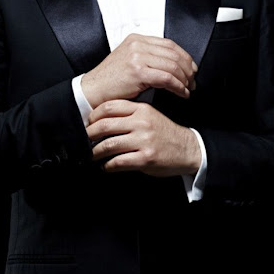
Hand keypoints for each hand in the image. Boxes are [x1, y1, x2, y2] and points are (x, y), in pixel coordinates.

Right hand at [81, 34, 196, 108]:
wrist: (92, 90)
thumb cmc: (110, 81)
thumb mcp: (129, 60)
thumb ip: (147, 57)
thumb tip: (172, 65)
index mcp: (136, 39)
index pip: (169, 44)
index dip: (185, 57)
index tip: (191, 68)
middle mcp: (137, 44)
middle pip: (174, 54)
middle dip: (188, 69)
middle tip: (193, 81)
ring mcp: (137, 57)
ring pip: (173, 66)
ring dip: (184, 79)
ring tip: (188, 89)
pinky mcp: (138, 72)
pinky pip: (166, 78)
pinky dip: (178, 87)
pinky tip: (181, 93)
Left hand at [86, 99, 201, 176]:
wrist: (188, 149)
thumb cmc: (166, 133)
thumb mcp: (150, 116)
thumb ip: (130, 114)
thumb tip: (103, 120)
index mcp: (141, 109)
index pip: (110, 107)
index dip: (94, 115)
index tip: (88, 123)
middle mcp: (141, 123)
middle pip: (105, 125)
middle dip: (89, 134)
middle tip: (84, 139)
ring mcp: (143, 141)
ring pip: (109, 144)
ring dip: (95, 152)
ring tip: (92, 155)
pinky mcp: (145, 159)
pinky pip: (118, 162)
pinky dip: (108, 166)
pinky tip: (106, 166)